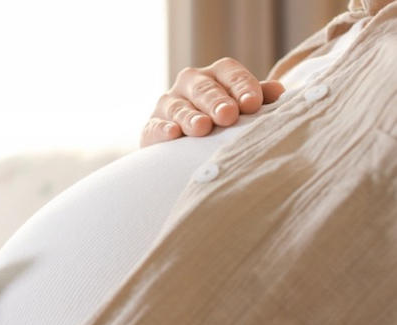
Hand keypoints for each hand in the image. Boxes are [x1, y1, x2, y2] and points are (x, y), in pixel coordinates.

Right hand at [140, 57, 284, 146]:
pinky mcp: (152, 125)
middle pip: (204, 89)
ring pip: (180, 107)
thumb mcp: (240, 108)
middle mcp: (190, 83)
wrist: (182, 144)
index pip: (230, 73)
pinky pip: (156, 125)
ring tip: (202, 128)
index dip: (242, 87)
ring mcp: (168, 103)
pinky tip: (173, 134)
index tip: (253, 104)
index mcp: (216, 75)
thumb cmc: (220, 122)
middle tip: (228, 115)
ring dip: (191, 117)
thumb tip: (279, 91)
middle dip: (217, 102)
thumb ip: (257, 98)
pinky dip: (164, 129)